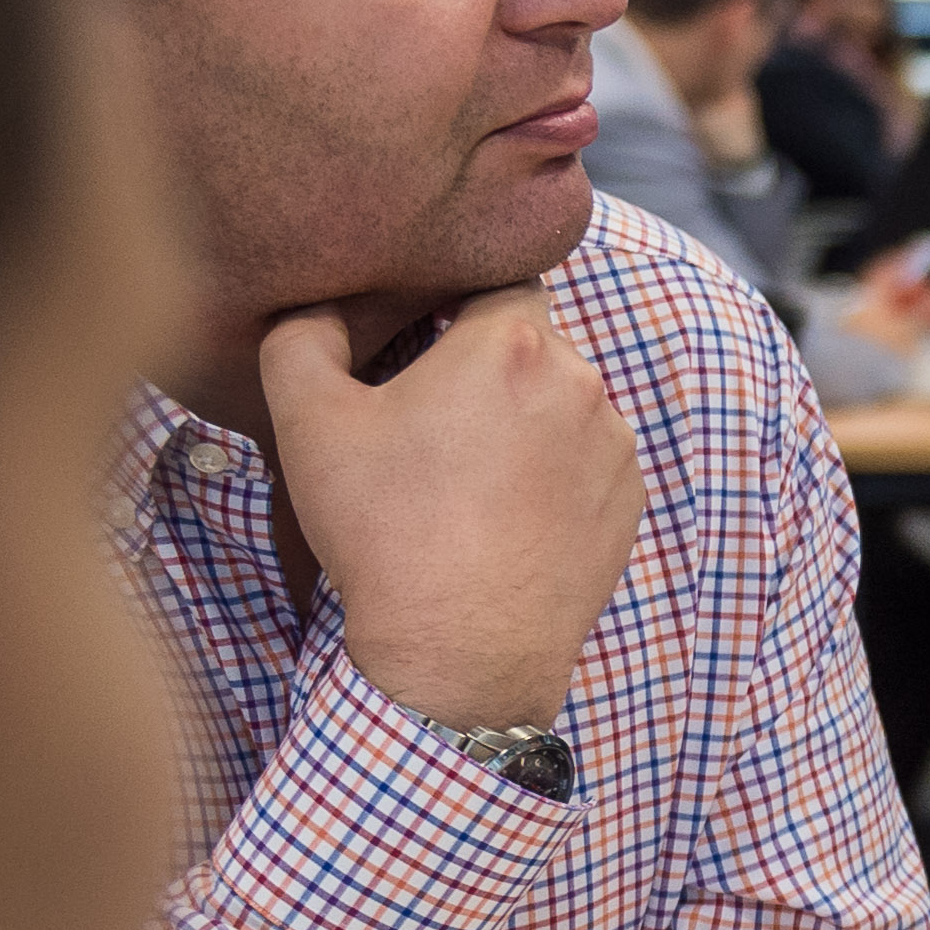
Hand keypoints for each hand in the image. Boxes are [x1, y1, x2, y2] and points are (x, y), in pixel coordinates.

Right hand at [262, 286, 642, 731]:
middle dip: (486, 367)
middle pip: (532, 345)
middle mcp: (582, 383)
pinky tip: (503, 514)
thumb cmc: (386, 531)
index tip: (427, 329)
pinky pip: (588, 462)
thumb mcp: (309, 423)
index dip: (460, 295)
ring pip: (562, 405)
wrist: (462, 651)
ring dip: (522, 422)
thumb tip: (315, 308)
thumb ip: (301, 338)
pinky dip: (552, 474)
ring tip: (463, 478)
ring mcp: (615, 446)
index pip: (500, 278)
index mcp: (513, 345)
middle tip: (429, 419)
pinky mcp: (629, 502)